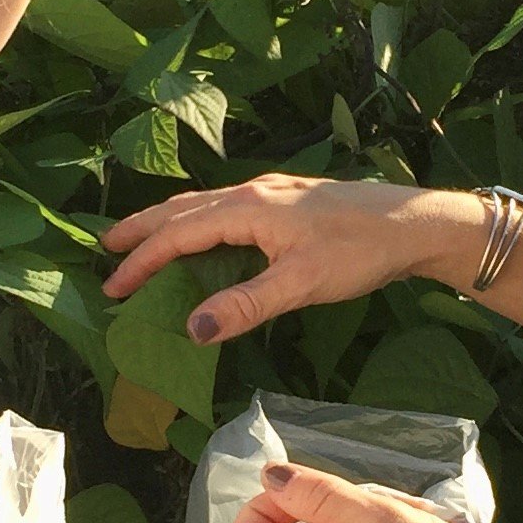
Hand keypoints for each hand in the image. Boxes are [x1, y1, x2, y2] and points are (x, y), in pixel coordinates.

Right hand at [102, 175, 482, 348]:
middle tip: (107, 250)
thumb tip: (192, 330)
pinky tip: (207, 235)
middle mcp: (254, 192)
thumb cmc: (360, 250)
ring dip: (170, 223)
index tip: (113, 288)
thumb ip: (246, 305)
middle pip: (183, 209)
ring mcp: (273, 193)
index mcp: (248, 208)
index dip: (143, 262)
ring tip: (143, 241)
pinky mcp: (290, 201)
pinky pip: (227, 207)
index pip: (179, 235)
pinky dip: (200, 221)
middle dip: (143, 229)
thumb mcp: (301, 284)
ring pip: (205, 204)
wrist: (415, 222)